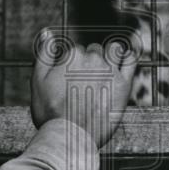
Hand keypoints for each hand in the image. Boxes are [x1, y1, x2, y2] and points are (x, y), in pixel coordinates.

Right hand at [30, 30, 136, 146]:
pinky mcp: (123, 84)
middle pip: (94, 50)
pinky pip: (131, 60)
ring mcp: (109, 70)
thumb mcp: (37, 81)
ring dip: (110, 55)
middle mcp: (92, 59)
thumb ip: (44, 53)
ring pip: (113, 49)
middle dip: (90, 61)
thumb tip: (47, 31)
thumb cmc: (50, 113)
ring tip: (105, 71)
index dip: (73, 64)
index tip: (71, 80)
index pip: (76, 51)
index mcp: (72, 56)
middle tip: (86, 82)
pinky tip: (124, 60)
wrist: (69, 138)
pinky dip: (128, 56)